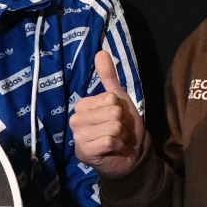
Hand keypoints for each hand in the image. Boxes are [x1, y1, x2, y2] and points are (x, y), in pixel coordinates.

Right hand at [70, 47, 145, 175]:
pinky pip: (108, 140)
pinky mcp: (84, 152)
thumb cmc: (122, 126)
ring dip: (120, 135)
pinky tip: (112, 149)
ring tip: (115, 139)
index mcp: (82, 106)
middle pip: (111, 112)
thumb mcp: (119, 99)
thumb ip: (109, 77)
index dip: (120, 108)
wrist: (130, 155)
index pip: (109, 98)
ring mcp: (78, 137)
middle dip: (121, 122)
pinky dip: (117, 145)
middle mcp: (76, 120)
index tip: (117, 117)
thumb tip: (101, 52)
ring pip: (111, 127)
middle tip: (117, 130)